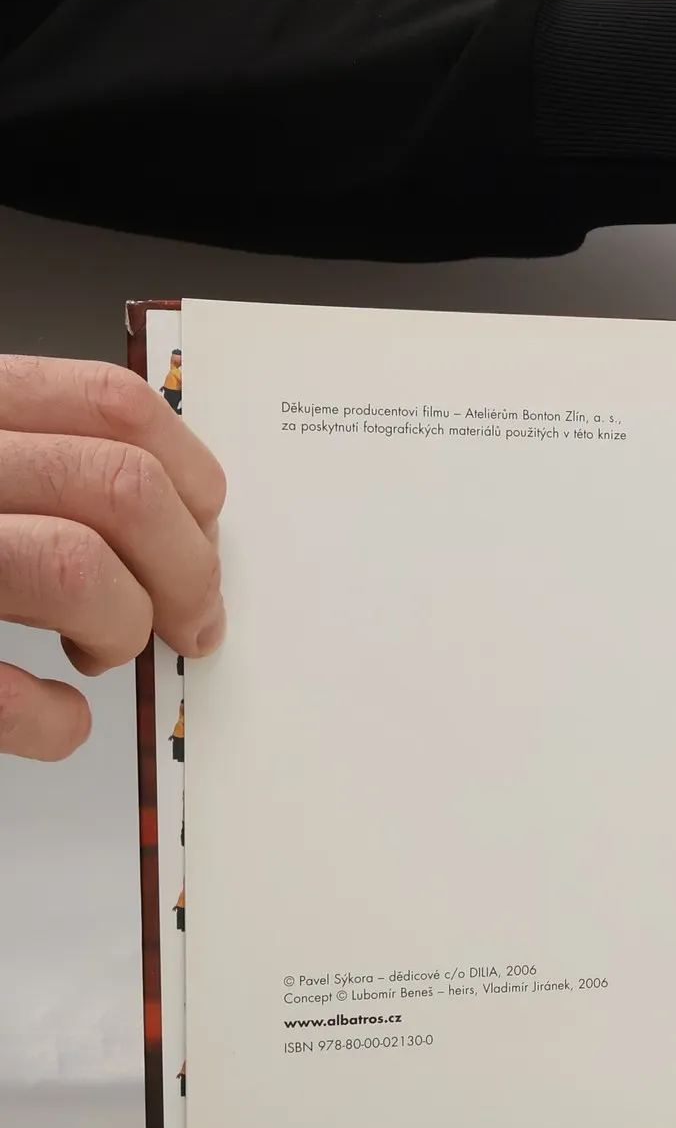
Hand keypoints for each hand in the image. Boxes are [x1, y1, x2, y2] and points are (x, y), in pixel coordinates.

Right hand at [0, 358, 225, 759]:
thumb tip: (183, 524)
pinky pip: (4, 690)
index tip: (204, 534)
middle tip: (188, 621)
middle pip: (120, 486)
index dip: (189, 479)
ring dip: (123, 628)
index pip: (110, 407)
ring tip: (100, 653)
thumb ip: (40, 467)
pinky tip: (53, 718)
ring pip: (78, 568)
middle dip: (186, 568)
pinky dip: (54, 720)